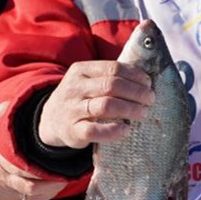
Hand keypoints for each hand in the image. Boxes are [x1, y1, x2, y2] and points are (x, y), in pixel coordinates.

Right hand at [0, 103, 65, 199]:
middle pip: (31, 184)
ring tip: (69, 174)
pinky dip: (48, 194)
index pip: (19, 165)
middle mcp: (4, 178)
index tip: (55, 155)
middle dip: (52, 178)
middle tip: (70, 166)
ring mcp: (9, 191)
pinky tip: (60, 182)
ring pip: (34, 195)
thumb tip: (13, 103)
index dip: (38, 165)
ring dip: (53, 187)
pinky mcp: (13, 198)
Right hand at [37, 60, 154, 149]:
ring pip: (105, 106)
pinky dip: (113, 130)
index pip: (112, 68)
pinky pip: (94, 131)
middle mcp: (75, 88)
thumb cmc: (80, 97)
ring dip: (129, 109)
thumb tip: (145, 80)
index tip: (148, 83)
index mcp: (81, 70)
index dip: (134, 75)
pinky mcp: (72, 131)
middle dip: (136, 92)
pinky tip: (126, 130)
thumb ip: (109, 77)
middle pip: (111, 85)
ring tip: (143, 112)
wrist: (50, 119)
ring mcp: (72, 109)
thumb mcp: (87, 80)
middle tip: (150, 99)